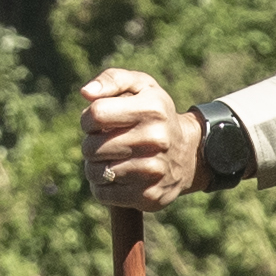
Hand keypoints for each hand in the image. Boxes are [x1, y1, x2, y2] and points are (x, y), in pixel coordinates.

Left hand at [81, 68, 205, 207]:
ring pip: (95, 172)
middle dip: (90, 144)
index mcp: (152, 108)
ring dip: (94, 166)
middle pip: (91, 147)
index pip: (95, 114)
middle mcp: (156, 139)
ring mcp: (153, 170)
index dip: (88, 119)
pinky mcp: (148, 195)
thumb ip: (112, 80)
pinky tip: (116, 176)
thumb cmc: (155, 115)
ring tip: (110, 159)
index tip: (98, 122)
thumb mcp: (141, 87)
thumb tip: (86, 92)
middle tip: (105, 142)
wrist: (189, 154)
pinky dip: (102, 186)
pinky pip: (103, 194)